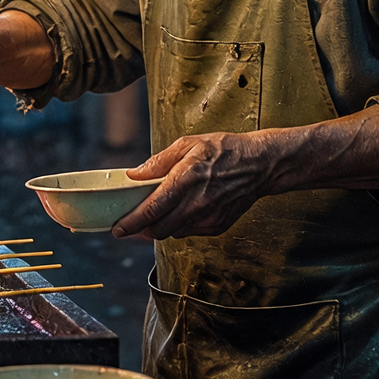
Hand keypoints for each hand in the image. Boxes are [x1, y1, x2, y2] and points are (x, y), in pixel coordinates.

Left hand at [111, 109, 378, 237]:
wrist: (261, 165)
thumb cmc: (223, 149)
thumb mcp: (188, 144)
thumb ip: (158, 162)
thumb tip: (133, 175)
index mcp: (186, 180)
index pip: (152, 210)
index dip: (131, 223)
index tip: (117, 230)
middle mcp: (197, 203)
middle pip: (160, 229)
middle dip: (141, 230)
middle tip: (129, 224)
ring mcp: (209, 218)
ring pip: (174, 234)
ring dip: (160, 229)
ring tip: (152, 217)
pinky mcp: (218, 226)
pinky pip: (190, 232)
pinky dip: (180, 226)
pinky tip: (179, 212)